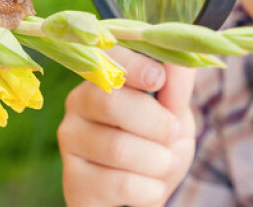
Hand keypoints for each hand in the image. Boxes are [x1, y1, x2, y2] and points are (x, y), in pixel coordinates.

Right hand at [59, 46, 196, 206]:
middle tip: (172, 134)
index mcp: (102, 78)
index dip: (132, 65)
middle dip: (156, 122)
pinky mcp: (73, 181)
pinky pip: (120, 184)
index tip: (158, 77)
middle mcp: (77, 104)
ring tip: (163, 163)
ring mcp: (71, 142)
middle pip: (111, 103)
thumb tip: (181, 58)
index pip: (106, 60)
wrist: (143, 194)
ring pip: (118, 148)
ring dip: (158, 160)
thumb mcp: (174, 113)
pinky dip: (149, 189)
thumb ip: (176, 86)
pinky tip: (149, 187)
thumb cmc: (157, 144)